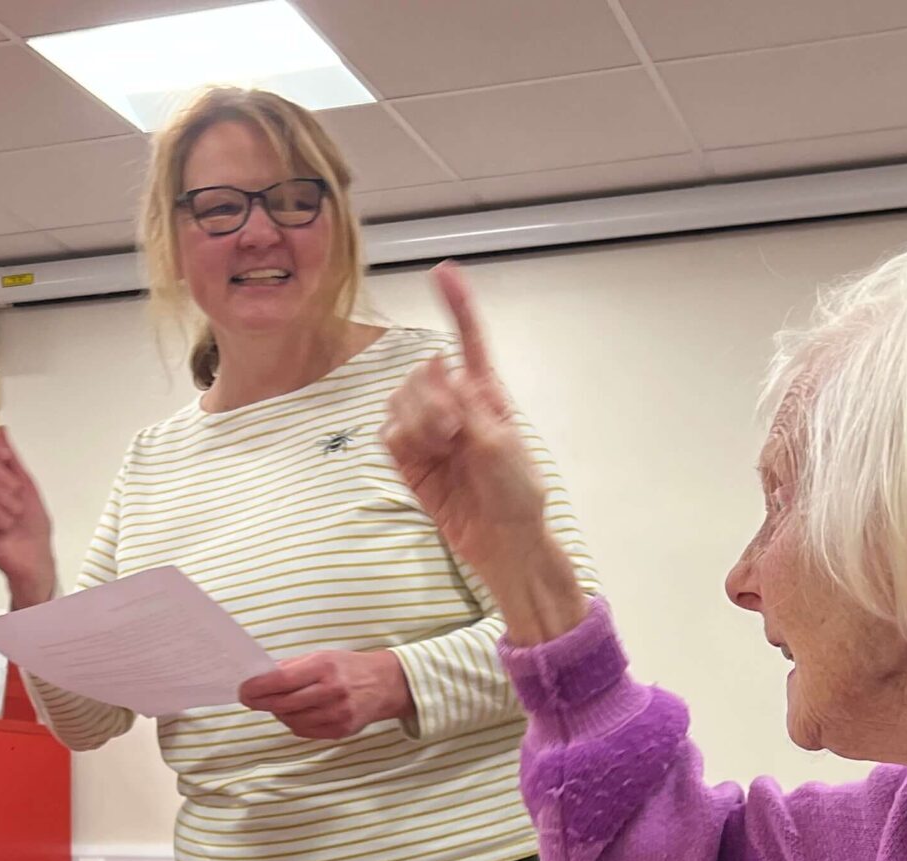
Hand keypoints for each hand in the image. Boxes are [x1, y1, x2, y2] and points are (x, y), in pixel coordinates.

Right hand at [0, 428, 58, 606]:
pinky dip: (1, 519)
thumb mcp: (27, 484)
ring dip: (10, 504)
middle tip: (18, 498)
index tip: (5, 454)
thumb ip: (12, 458)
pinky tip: (3, 528)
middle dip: (9, 482)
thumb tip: (0, 430)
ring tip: (13, 516)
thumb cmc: (31, 527)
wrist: (36, 557)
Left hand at [237, 651, 413, 740]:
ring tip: (278, 703)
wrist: (385, 685)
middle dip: (261, 702)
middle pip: (284, 703)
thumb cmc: (348, 668)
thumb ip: (292, 667)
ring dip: (278, 713)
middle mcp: (332, 691)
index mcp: (325, 667)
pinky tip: (296, 713)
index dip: (258, 687)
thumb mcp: (322, 656)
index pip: (282, 680)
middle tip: (250, 699)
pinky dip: (294, 723)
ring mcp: (337, 714)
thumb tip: (260, 677)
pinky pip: (304, 731)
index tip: (244, 690)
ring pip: (292, 720)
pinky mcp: (340, 731)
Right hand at [382, 263, 552, 577]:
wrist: (502, 541)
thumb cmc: (517, 494)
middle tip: (453, 430)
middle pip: (422, 373)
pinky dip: (402, 439)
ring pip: (400, 400)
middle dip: (430, 395)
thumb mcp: (502, 444)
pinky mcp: (410, 460)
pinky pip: (389, 433)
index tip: (442, 272)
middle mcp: (456, 406)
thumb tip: (437, 367)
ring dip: (417, 419)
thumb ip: (468, 404)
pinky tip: (422, 456)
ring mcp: (430, 432)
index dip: (457, 305)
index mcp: (487, 394)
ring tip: (442, 447)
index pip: (469, 341)